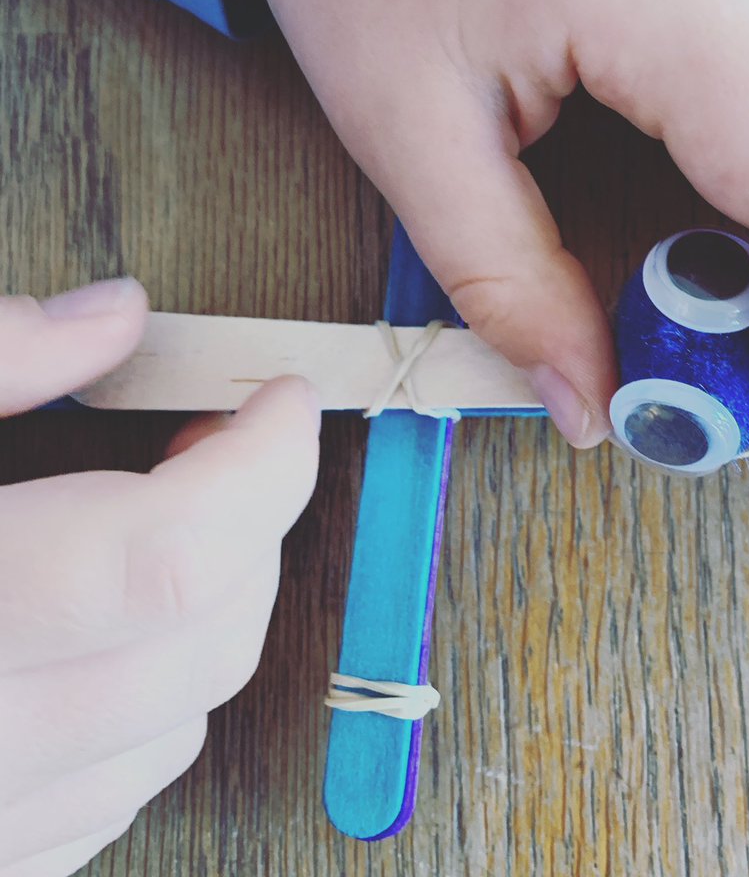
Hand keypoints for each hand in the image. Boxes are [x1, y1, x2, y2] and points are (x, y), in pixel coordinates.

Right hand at [0, 280, 319, 875]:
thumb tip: (117, 317)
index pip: (171, 557)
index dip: (261, 468)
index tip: (281, 403)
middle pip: (201, 639)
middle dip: (248, 523)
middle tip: (216, 448)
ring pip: (179, 727)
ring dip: (206, 611)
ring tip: (150, 531)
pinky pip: (113, 801)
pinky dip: (148, 707)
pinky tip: (97, 639)